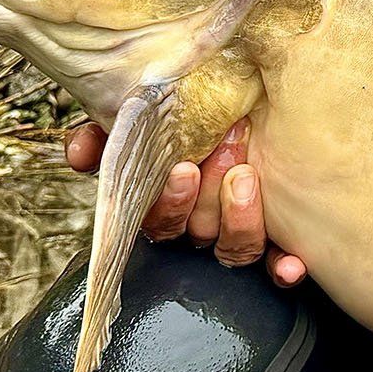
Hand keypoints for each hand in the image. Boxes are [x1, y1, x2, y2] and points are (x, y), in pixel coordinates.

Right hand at [64, 118, 307, 285]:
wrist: (253, 104)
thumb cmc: (196, 114)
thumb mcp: (151, 113)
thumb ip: (110, 130)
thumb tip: (80, 152)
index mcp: (168, 202)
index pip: (157, 219)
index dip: (168, 202)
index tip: (183, 170)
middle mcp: (201, 224)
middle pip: (196, 231)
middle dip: (208, 198)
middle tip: (224, 156)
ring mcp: (237, 233)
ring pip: (233, 249)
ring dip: (240, 221)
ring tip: (247, 178)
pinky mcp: (277, 238)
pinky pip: (276, 265)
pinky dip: (283, 267)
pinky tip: (291, 264)